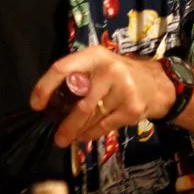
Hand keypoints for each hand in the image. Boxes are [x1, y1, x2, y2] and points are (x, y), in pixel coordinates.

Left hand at [30, 46, 175, 147]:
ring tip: (70, 137)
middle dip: (66, 124)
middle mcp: (109, 69)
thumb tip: (50, 103)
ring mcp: (123, 89)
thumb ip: (77, 77)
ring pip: (92, 117)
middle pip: (81, 104)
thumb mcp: (98, 65)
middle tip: (57, 137)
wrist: (156, 84)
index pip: (62, 68)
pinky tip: (84, 136)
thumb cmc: (117, 75)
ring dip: (78, 130)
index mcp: (94, 55)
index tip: (36, 105)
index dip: (45, 87)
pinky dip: (92, 133)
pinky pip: (104, 126)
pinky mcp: (132, 108)